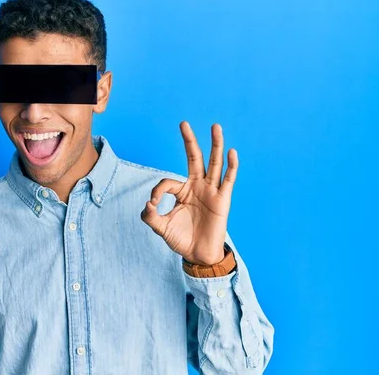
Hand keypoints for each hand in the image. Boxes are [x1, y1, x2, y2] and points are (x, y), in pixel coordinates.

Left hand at [140, 122, 238, 265]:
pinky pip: (228, 180)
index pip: (168, 182)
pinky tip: (231, 152)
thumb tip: (147, 204)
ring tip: (215, 126)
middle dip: (189, 142)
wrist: (198, 255)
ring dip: (215, 145)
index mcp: (182, 191)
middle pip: (194, 159)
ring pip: (214, 164)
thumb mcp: (161, 228)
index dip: (157, 191)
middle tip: (183, 123)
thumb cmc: (181, 239)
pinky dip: (231, 166)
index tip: (152, 204)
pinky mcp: (223, 200)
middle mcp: (197, 187)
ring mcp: (211, 191)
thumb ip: (150, 216)